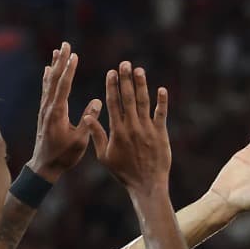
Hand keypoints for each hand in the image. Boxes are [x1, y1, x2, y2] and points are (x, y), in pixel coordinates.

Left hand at [27, 42, 103, 181]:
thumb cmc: (63, 156)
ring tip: (57, 51)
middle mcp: (48, 107)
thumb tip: (98, 101)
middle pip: (54, 79)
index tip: (74, 55)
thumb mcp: (79, 141)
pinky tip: (48, 70)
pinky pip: (46, 90)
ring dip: (54, 65)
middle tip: (65, 44)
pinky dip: (48, 77)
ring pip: (48, 82)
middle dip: (60, 61)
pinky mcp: (44, 112)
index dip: (69, 70)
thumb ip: (88, 120)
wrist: (44, 166)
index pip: (64, 86)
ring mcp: (44, 109)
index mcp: (57, 113)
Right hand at [88, 61, 169, 192]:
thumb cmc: (124, 172)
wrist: (147, 185)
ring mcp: (147, 130)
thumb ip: (97, 135)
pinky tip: (161, 89)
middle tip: (124, 63)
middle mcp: (132, 127)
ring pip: (144, 103)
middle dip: (126, 79)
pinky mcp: (161, 134)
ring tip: (139, 70)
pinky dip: (162, 101)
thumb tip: (88, 115)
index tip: (111, 72)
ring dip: (141, 85)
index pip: (113, 103)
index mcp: (117, 131)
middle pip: (128, 98)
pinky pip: (161, 114)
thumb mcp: (105, 156)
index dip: (112, 86)